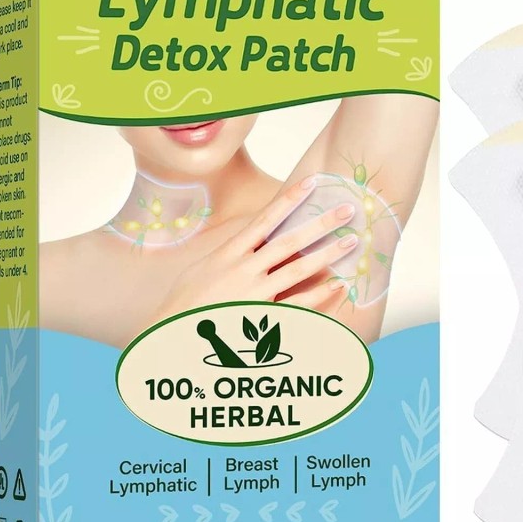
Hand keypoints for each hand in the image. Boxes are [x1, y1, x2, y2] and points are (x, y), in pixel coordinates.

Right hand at [151, 176, 355, 320]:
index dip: (290, 200)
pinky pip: (298, 304)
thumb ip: (229, 254)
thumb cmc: (185, 305)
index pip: (265, 220)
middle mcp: (243, 269)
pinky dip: (319, 293)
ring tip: (352, 241)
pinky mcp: (261, 318)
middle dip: (320, 223)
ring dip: (327, 253)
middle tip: (347, 210)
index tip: (312, 183)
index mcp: (228, 253)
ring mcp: (254, 294)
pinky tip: (338, 283)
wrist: (170, 338)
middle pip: (290, 241)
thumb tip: (249, 239)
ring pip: (298, 269)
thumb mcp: (202, 270)